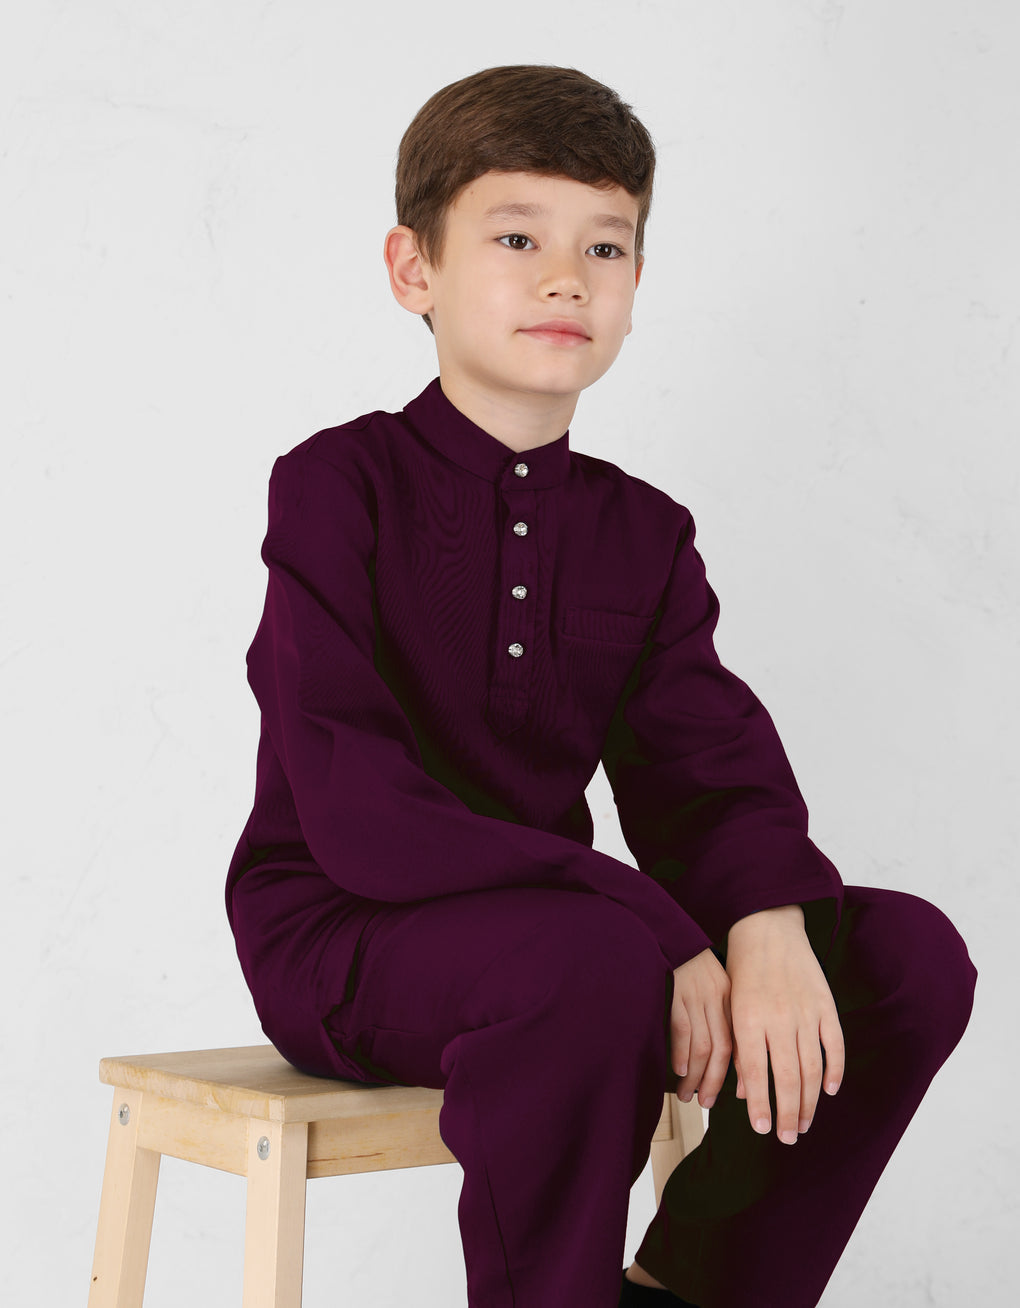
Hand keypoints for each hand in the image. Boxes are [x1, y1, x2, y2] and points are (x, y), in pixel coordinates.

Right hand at [670, 947, 732, 1110]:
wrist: (673, 932)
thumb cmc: (695, 965)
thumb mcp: (718, 988)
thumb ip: (725, 1022)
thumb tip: (732, 1065)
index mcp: (732, 997)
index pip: (744, 1042)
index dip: (746, 1073)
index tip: (745, 1099)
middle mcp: (718, 998)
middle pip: (724, 1048)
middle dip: (717, 1081)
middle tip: (708, 1104)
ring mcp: (697, 996)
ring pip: (703, 1045)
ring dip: (697, 1075)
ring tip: (689, 1095)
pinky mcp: (676, 993)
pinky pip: (683, 1028)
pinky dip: (682, 1053)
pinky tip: (680, 1070)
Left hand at [725, 904, 844, 1144]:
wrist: (767, 926)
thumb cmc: (742, 968)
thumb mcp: (730, 1005)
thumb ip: (738, 1048)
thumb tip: (744, 1093)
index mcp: (749, 1019)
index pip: (757, 1073)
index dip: (761, 1105)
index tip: (762, 1130)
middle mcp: (778, 1018)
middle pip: (788, 1077)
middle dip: (789, 1113)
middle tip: (789, 1137)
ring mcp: (804, 1011)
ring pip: (812, 1067)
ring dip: (810, 1100)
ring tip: (805, 1123)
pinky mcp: (824, 1004)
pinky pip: (834, 1044)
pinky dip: (834, 1069)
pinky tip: (829, 1090)